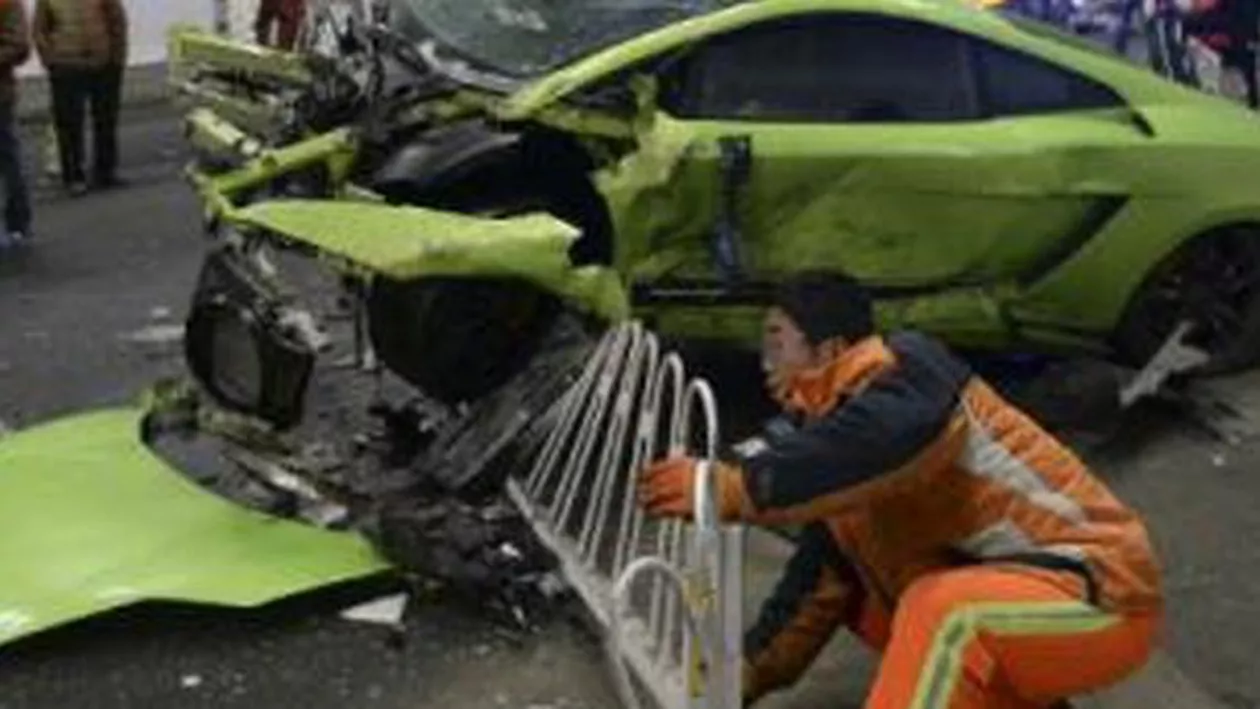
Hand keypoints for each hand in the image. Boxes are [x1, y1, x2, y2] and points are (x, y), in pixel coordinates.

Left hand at [638, 456, 753, 521]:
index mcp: (691, 463)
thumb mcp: (711, 469)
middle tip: (638, 489)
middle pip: (659, 478)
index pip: (664, 464)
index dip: (650, 469)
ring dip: (649, 497)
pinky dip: (658, 510)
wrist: (747, 493)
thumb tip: (678, 469)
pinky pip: (668, 508)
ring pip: (660, 492)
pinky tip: (652, 512)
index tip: (641, 472)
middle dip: (646, 484)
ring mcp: (686, 490)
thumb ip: (692, 469)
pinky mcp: (689, 506)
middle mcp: (686, 474)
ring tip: (642, 502)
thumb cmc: (734, 483)